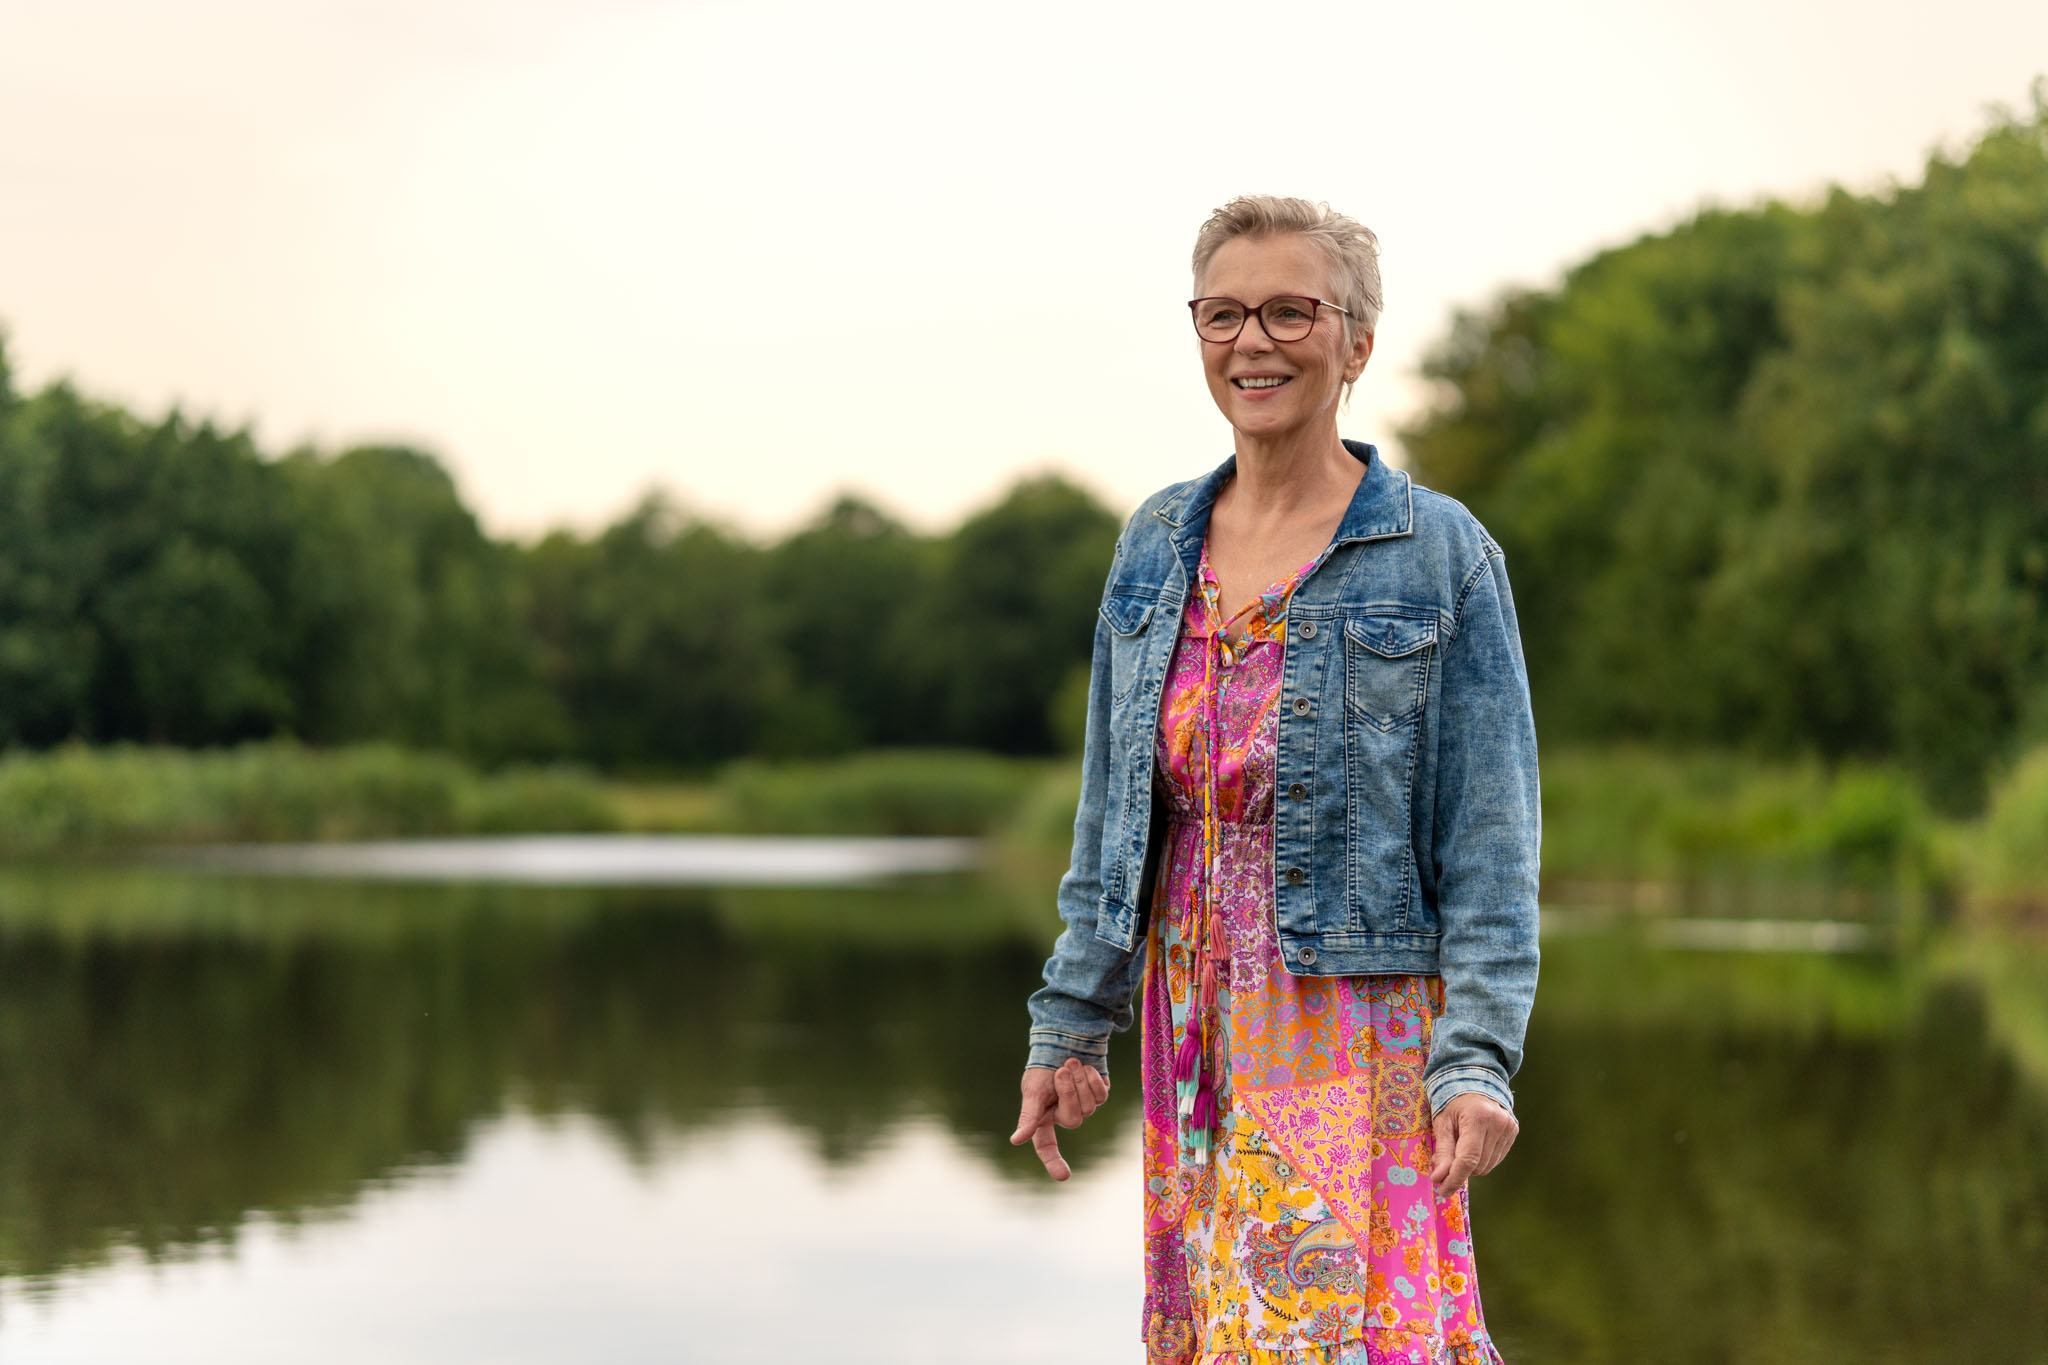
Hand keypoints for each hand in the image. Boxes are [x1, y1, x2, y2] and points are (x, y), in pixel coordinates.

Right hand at [1009, 1058, 1108, 1180]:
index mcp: (1044, 1119)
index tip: (1063, 1176)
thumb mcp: (1033, 1090)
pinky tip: (1086, 1067)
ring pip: (1090, 1107)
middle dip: (1069, 1092)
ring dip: (1080, 1081)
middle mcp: (1065, 1115)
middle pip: (1074, 1120)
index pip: (1047, 1146)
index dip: (1054, 1162)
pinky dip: (1093, 1078)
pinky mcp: (1100, 1094)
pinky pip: (1102, 1094)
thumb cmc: (1042, 1066)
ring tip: (1071, 1063)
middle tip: (1062, 1070)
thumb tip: (1017, 1141)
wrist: (1063, 1040)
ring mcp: (1084, 1106)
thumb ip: (1029, 1116)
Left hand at [1429, 1093, 1517, 1199]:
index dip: (1454, 1178)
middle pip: (1478, 1165)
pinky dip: (1482, 1159)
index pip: (1468, 1159)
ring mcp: (1509, 1127)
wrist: (1475, 1080)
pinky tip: (1474, 1144)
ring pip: (1487, 1166)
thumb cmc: (1453, 1101)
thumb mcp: (1442, 1122)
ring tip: (1461, 1146)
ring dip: (1471, 1166)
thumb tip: (1439, 1178)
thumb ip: (1443, 1151)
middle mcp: (1498, 1123)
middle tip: (1445, 1162)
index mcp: (1477, 1117)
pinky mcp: (1513, 1131)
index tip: (1442, 1191)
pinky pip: (1496, 1158)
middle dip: (1460, 1170)